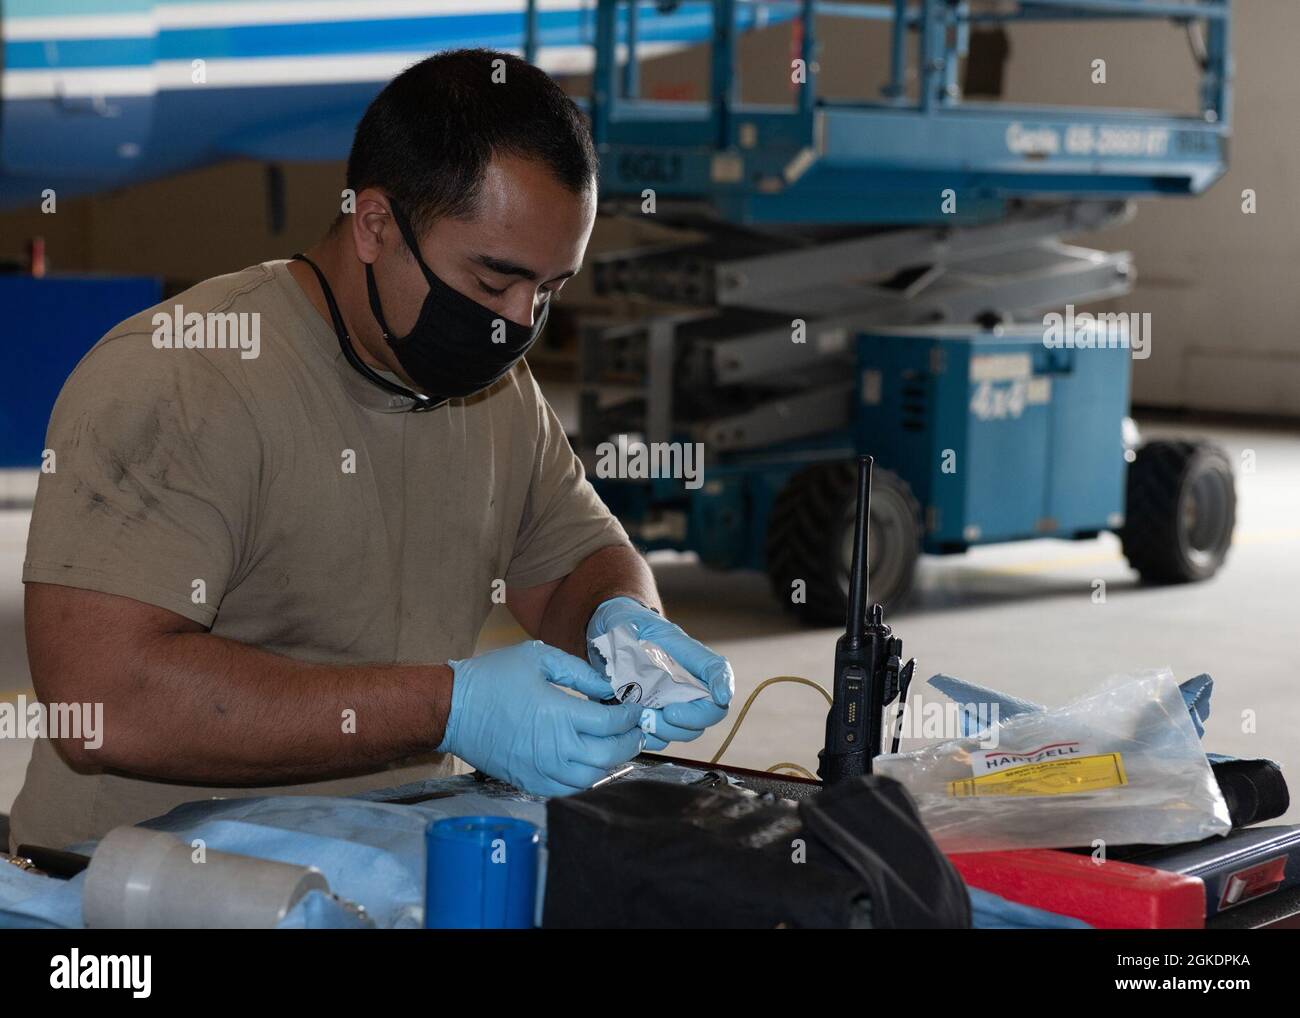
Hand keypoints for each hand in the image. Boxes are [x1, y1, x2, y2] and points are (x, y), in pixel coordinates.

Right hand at [438, 641, 644, 796]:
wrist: (452, 710)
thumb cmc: (492, 679)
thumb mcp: (538, 659)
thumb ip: (579, 672)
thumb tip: (608, 687)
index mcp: (561, 715)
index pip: (612, 723)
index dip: (631, 716)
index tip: (636, 707)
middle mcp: (556, 749)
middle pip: (610, 755)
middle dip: (630, 741)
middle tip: (636, 729)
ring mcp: (543, 770)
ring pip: (593, 777)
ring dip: (611, 762)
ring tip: (616, 745)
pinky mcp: (529, 782)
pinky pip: (569, 789)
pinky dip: (586, 779)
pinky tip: (590, 763)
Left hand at [586, 596, 732, 750]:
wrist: (605, 634)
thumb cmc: (624, 623)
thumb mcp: (632, 622)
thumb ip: (640, 635)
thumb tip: (638, 646)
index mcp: (686, 655)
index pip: (717, 669)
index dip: (724, 684)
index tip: (720, 697)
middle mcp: (686, 681)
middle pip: (711, 710)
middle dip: (691, 719)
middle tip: (665, 715)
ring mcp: (672, 701)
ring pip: (688, 730)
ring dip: (668, 731)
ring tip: (642, 719)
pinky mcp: (654, 715)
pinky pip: (662, 738)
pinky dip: (650, 738)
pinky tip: (633, 726)